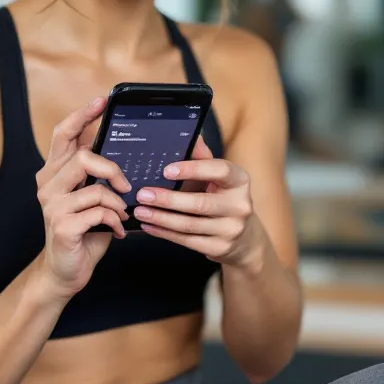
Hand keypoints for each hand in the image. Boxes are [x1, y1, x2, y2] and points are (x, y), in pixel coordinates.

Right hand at [34, 96, 131, 298]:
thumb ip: (98, 174)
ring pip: (96, 187)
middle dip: (112, 169)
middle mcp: (47, 185)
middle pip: (82, 156)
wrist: (65, 271)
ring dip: (117, 203)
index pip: (63, 134)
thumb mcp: (91, 197)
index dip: (82, 115)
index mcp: (53, 172)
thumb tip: (124, 150)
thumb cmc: (84, 230)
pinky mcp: (62, 226)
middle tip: (126, 185)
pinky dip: (115, 221)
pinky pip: (100, 212)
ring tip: (121, 215)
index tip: (101, 101)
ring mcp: (52, 206)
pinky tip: (116, 231)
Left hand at [132, 137, 264, 268]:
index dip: (193, 169)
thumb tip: (190, 134)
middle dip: (168, 199)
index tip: (166, 170)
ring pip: (190, 224)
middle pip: (200, 203)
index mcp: (240, 181)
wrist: (243, 236)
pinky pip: (187, 241)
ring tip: (140, 211)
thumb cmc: (223, 197)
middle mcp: (240, 205)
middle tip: (143, 194)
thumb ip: (202, 158)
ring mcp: (231, 229)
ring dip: (161, 218)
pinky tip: (149, 226)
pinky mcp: (220, 248)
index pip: (219, 171)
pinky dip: (165, 233)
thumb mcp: (218, 177)